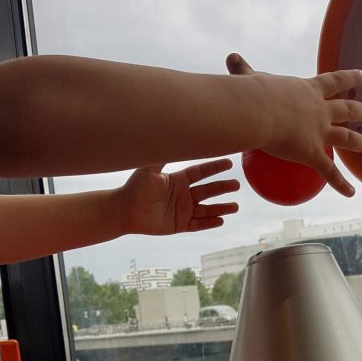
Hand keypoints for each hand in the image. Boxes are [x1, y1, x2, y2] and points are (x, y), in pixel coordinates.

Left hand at [120, 159, 238, 235]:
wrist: (124, 211)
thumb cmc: (134, 188)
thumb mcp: (148, 169)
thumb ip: (160, 156)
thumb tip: (170, 136)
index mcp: (178, 180)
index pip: (201, 172)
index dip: (214, 168)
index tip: (229, 163)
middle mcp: (183, 195)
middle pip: (208, 190)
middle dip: (223, 188)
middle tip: (237, 185)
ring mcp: (183, 210)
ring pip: (207, 209)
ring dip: (221, 208)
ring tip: (235, 207)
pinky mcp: (179, 225)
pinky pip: (198, 224)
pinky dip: (209, 223)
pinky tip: (221, 220)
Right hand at [226, 53, 361, 197]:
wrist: (258, 111)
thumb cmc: (253, 93)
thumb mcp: (251, 77)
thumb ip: (244, 71)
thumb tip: (231, 58)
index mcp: (308, 90)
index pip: (333, 81)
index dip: (349, 78)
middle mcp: (319, 110)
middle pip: (347, 110)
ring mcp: (319, 132)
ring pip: (347, 138)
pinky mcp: (312, 153)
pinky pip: (329, 172)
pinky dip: (341, 184)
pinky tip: (351, 193)